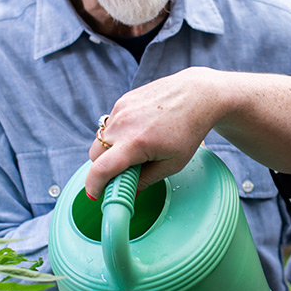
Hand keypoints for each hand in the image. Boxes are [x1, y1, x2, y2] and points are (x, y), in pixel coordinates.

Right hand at [86, 68, 224, 196]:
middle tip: (127, 170)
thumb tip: (131, 191)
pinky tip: (142, 130)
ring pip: (102, 139)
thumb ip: (147, 180)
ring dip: (112, 148)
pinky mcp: (122, 101)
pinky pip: (111, 124)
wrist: (196, 95)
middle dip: (105, 167)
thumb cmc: (189, 130)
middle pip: (95, 155)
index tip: (94, 195)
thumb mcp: (173, 164)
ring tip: (140, 147)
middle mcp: (122, 124)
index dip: (93, 185)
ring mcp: (120, 110)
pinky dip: (119, 133)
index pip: (101, 169)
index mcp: (135, 143)